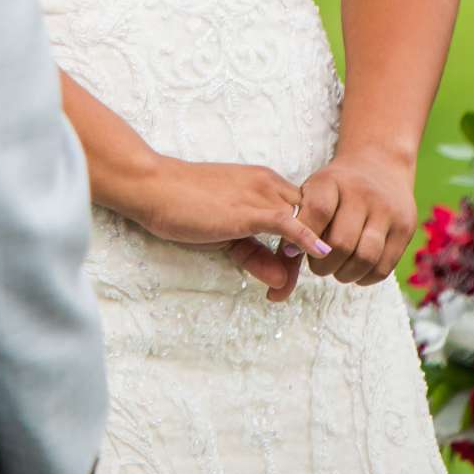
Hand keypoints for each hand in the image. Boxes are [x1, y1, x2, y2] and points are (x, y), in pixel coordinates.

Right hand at [125, 157, 331, 297]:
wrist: (155, 187)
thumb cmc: (184, 205)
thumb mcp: (227, 235)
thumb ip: (256, 255)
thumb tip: (281, 281)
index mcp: (265, 183)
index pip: (301, 215)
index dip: (299, 245)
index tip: (286, 272)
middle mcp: (270, 185)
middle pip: (308, 222)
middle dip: (301, 257)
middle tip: (284, 287)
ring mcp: (262, 196)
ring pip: (303, 227)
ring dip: (298, 261)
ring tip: (282, 289)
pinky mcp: (251, 211)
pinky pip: (290, 224)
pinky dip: (308, 239)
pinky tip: (318, 253)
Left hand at [295, 147, 414, 285]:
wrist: (379, 163)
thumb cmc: (335, 188)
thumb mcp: (313, 191)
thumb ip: (296, 224)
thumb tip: (286, 262)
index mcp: (332, 181)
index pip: (318, 212)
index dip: (305, 238)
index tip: (298, 250)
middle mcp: (363, 193)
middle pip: (341, 243)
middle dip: (323, 265)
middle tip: (319, 266)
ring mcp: (388, 210)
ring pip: (365, 258)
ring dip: (345, 274)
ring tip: (337, 271)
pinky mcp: (405, 227)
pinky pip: (385, 266)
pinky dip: (366, 277)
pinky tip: (356, 272)